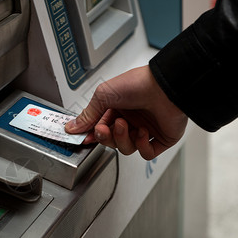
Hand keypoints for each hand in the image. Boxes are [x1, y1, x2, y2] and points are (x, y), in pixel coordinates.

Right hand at [64, 65, 187, 159]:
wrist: (165, 87)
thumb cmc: (137, 84)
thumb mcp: (103, 96)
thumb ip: (87, 114)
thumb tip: (72, 127)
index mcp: (118, 108)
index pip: (100, 128)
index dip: (93, 134)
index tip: (84, 138)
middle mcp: (132, 119)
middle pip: (112, 141)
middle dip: (106, 137)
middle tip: (104, 129)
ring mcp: (146, 130)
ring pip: (127, 148)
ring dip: (123, 139)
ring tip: (126, 125)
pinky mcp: (161, 139)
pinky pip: (146, 153)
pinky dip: (142, 146)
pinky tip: (143, 132)